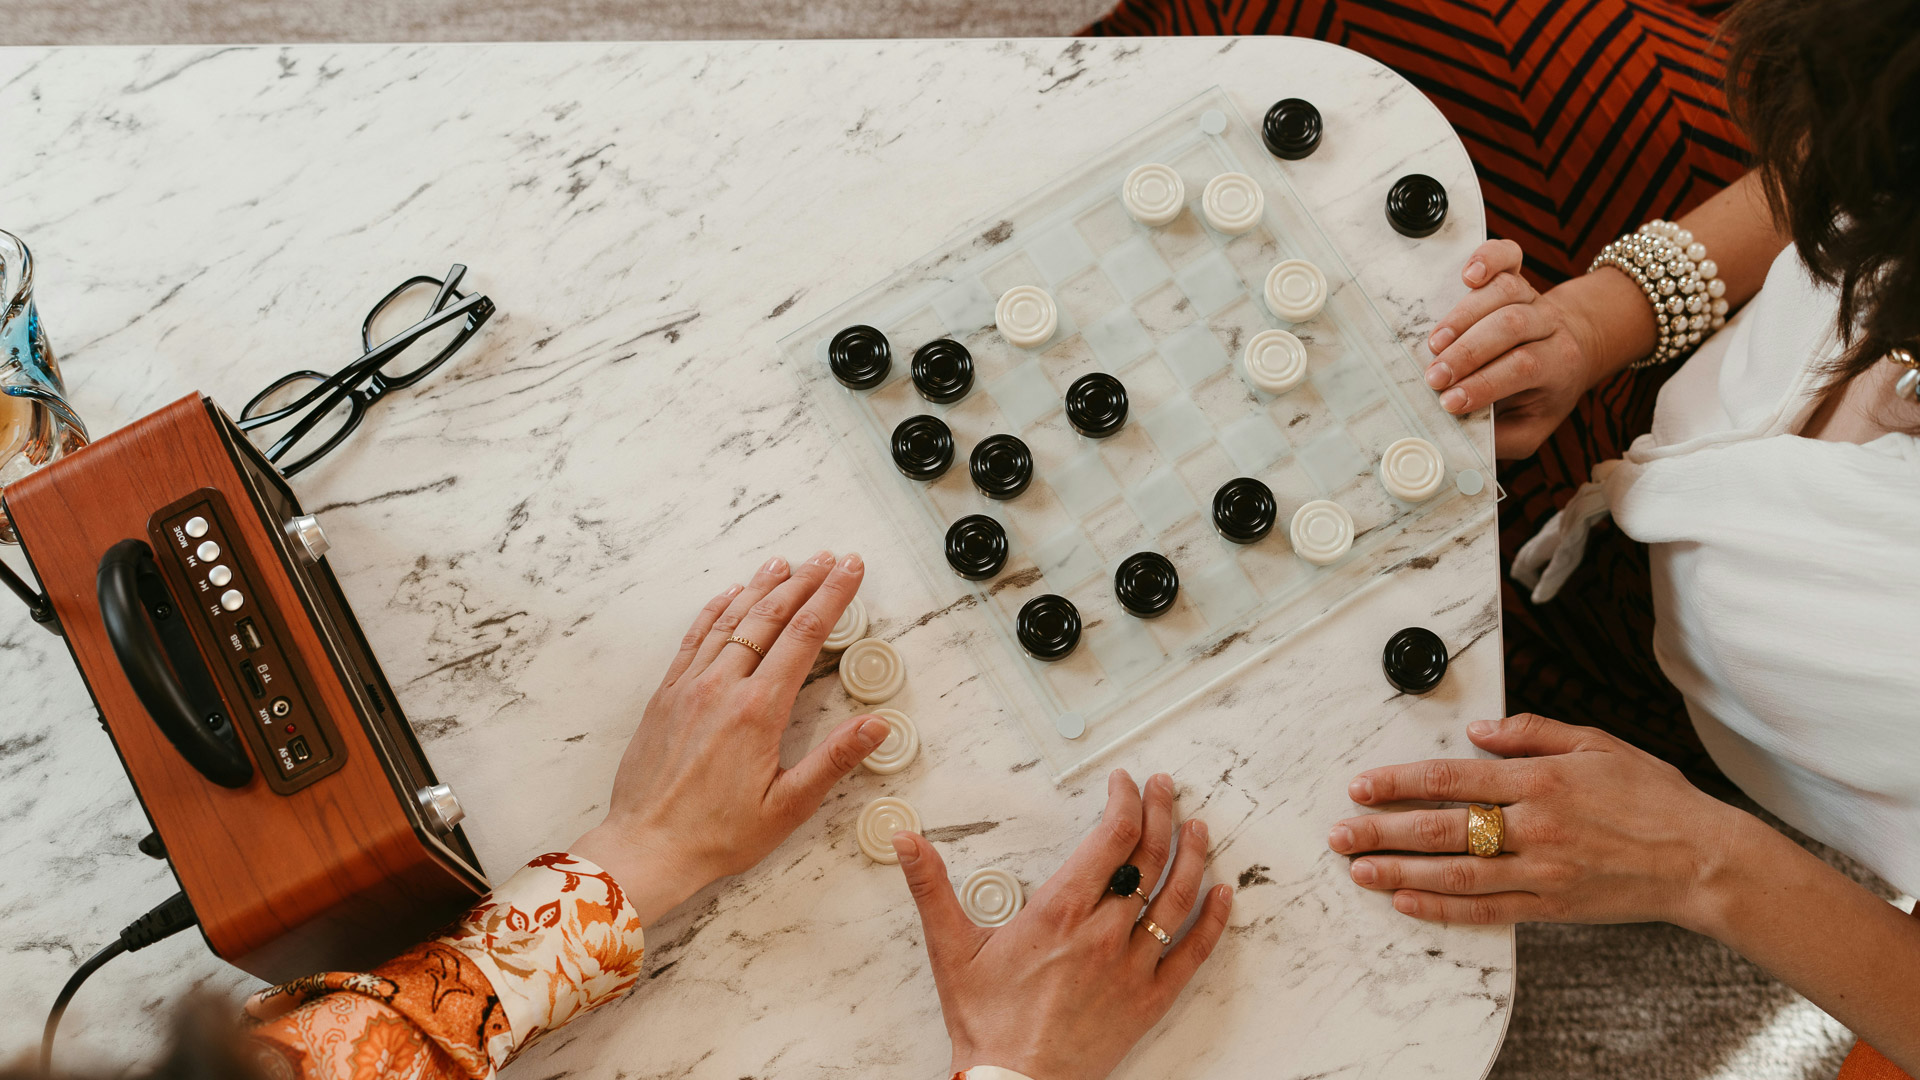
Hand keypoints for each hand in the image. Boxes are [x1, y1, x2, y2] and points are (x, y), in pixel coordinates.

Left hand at [572, 551, 892, 925]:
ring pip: (731, 620)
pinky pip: (694, 639)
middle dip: (804, 582)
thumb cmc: (716, 835)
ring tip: (786, 563)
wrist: (646, 847)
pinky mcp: (666, 696)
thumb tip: (876, 725)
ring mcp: (689, 687)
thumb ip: (833, 760)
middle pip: (770, 617)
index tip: (851, 570)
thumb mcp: (788, 806)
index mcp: (757, 711)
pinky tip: (730, 594)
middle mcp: (722, 687)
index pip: (805, 637)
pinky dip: (715, 611)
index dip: (832, 597)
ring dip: (762, 587)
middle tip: (829, 557)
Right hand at [895, 770, 1233, 1079]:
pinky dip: (1213, 922)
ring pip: (1177, 898)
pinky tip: (1224, 896)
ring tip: (1197, 826)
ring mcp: (1132, 967)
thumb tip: (905, 839)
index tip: (1125, 783)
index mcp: (1062, 911)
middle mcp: (1105, 933)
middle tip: (1166, 787)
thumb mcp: (950, 948)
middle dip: (1162, 813)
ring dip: (1193, 855)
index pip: (1111, 839)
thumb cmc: (985, 1020)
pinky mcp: (1149, 1001)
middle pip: (1149, 858)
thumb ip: (931, 886)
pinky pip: (1193, 955)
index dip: (1125, 802)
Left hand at [1328, 713, 1745, 928]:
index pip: (1452, 779)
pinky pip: (1486, 910)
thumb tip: (1479, 731)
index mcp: (1542, 781)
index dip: (1400, 783)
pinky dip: (1442, 908)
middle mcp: (1536, 827)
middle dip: (1383, 831)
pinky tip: (1406, 901)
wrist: (1704, 860)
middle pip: (1442, 829)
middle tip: (1340, 833)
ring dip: (1399, 872)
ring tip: (1357, 869)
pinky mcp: (1552, 907)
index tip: (1362, 786)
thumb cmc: (1654, 798)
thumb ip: (1533, 732)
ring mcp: (1542, 872)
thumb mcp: (1597, 743)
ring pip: (1455, 874)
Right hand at [1423, 240, 1611, 458]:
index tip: (1450, 403)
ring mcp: (1532, 296)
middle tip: (1434, 377)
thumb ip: (1502, 438)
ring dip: (1464, 316)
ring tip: (1435, 343)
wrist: (1574, 347)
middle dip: (1468, 352)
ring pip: (1504, 292)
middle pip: (1511, 326)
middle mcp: (1548, 325)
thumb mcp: (1533, 427)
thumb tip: (1460, 440)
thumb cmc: (1544, 392)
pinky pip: (1507, 256)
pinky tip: (1468, 274)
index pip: (1524, 367)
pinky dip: (1487, 257)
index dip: (1485, 383)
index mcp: (1558, 363)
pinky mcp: (1516, 275)